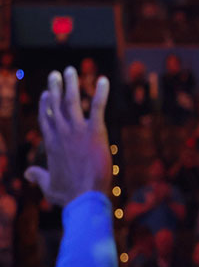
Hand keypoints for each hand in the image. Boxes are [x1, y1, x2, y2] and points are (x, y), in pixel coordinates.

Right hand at [25, 67, 111, 206]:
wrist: (84, 196)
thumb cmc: (68, 194)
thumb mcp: (48, 186)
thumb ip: (38, 176)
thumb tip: (27, 174)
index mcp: (51, 143)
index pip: (46, 119)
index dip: (46, 105)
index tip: (48, 94)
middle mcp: (61, 133)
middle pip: (56, 105)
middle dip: (56, 88)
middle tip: (56, 74)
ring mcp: (77, 130)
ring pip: (72, 101)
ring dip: (71, 84)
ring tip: (70, 70)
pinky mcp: (95, 131)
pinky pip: (98, 107)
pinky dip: (101, 92)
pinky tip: (103, 79)